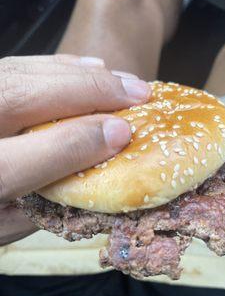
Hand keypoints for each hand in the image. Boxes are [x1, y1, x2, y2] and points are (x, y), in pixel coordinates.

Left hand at [0, 54, 149, 244]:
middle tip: (139, 92)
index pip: (40, 153)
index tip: (125, 133)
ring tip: (122, 78)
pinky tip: (86, 66)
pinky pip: (17, 65)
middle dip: (93, 92)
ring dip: (81, 74)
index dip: (85, 140)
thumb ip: (44, 207)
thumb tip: (95, 176)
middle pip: (30, 96)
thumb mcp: (2, 230)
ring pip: (25, 71)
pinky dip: (57, 65)